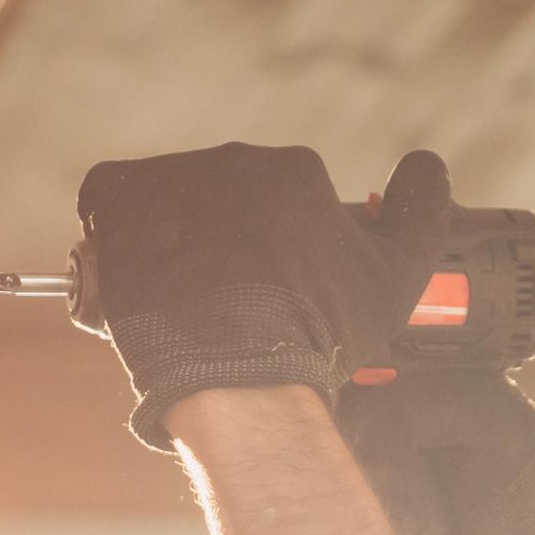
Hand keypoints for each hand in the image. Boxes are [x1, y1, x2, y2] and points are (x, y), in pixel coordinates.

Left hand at [73, 145, 450, 447]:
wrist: (239, 374)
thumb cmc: (319, 332)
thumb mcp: (398, 275)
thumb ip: (421, 211)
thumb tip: (429, 163)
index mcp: (294, 169)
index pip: (272, 200)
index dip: (265, 247)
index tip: (260, 291)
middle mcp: (232, 160)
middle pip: (216, 197)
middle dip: (216, 242)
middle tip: (216, 303)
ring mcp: (172, 180)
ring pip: (165, 200)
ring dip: (166, 236)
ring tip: (173, 297)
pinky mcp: (119, 203)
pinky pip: (105, 196)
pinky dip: (111, 224)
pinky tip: (128, 267)